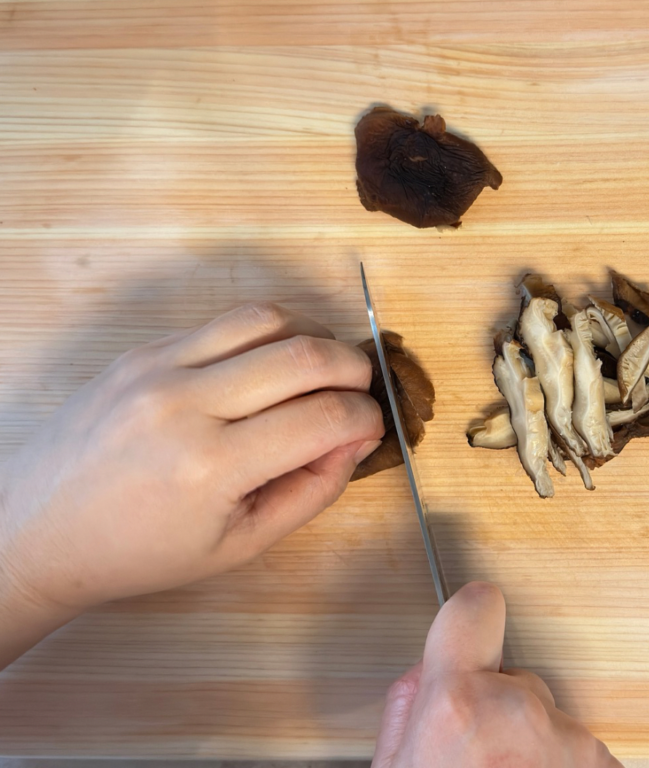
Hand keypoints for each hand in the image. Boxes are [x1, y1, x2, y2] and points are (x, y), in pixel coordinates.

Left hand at [0, 302, 383, 665]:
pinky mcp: (142, 350)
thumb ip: (311, 490)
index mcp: (211, 467)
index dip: (367, 418)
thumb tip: (357, 439)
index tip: (371, 428)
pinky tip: (267, 368)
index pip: (324, 417)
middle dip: (355, 368)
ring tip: (320, 370)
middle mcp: (184, 403)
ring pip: (267, 318)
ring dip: (313, 337)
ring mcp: (158, 367)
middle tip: (360, 392)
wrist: (40, 530)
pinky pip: (222, 322)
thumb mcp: (238, 545)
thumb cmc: (140, 551)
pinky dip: (264, 337)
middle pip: (306, 354)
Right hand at [372, 582, 622, 767]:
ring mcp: (568, 743)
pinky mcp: (601, 765)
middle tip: (479, 758)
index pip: (475, 608)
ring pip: (550, 721)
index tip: (479, 611)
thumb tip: (431, 672)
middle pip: (517, 682)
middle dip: (502, 712)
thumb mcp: (393, 766)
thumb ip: (410, 706)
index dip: (472, 615)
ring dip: (534, 748)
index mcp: (456, 705)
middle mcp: (517, 714)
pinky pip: (580, 752)